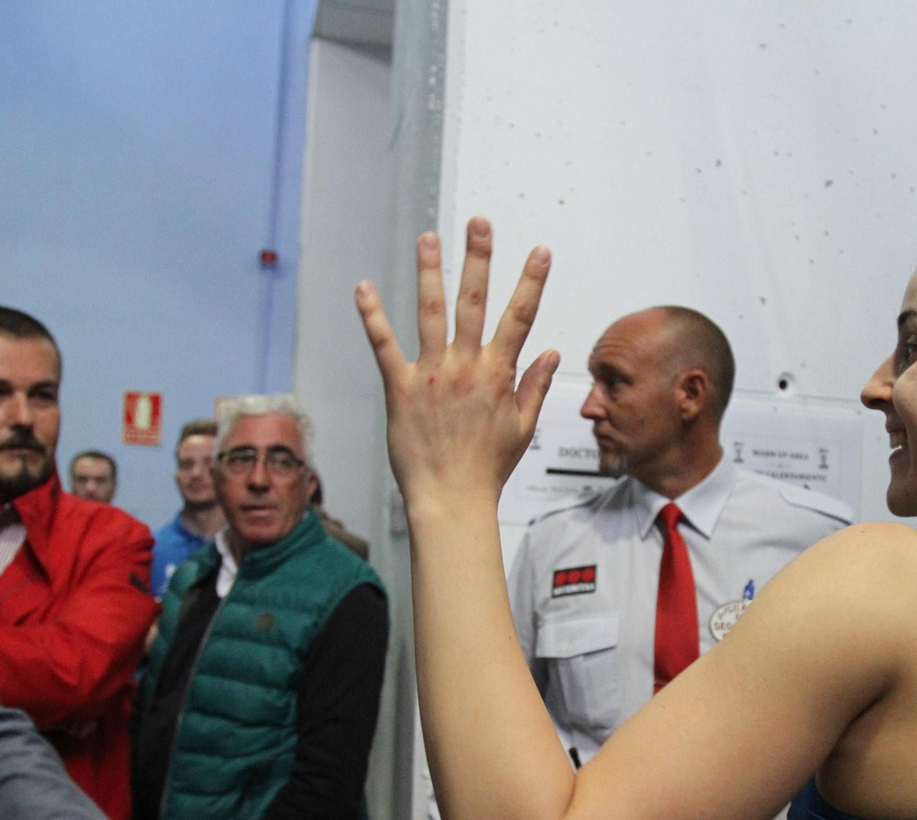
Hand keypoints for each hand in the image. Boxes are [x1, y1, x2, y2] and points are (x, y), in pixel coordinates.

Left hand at [355, 217, 559, 515]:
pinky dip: (373, 317)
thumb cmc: (487, 469)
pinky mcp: (402, 389)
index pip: (521, 318)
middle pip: (475, 302)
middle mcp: (467, 367)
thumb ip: (535, 386)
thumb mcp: (522, 428)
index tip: (540, 252)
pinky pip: (385, 346)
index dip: (531, 282)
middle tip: (479, 224)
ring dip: (430, 272)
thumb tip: (551, 353)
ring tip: (429, 238)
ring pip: (432, 313)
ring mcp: (433, 375)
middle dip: (479, 259)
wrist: (452, 499)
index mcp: (498, 375)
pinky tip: (364, 288)